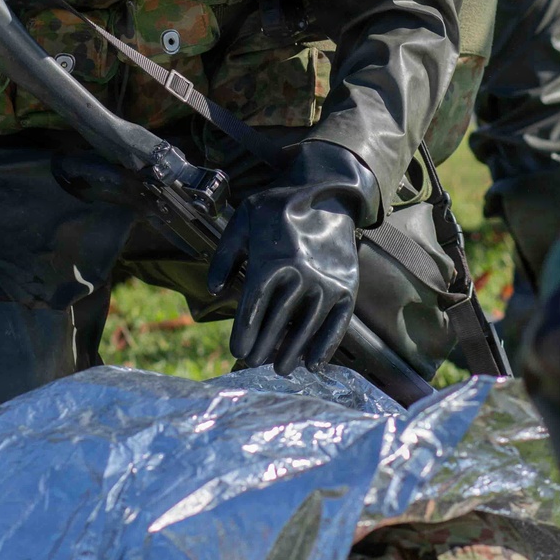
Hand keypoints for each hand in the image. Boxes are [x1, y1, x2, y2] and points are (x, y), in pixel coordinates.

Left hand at [208, 142, 377, 376]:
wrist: (325, 192)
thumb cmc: (278, 207)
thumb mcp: (241, 220)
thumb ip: (223, 256)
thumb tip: (213, 291)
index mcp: (269, 263)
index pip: (252, 310)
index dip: (244, 335)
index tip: (237, 351)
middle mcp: (298, 276)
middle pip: (276, 324)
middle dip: (263, 348)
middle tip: (254, 362)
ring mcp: (325, 282)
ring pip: (305, 328)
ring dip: (292, 352)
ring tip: (281, 368)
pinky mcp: (346, 286)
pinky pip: (335, 323)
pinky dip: (325, 346)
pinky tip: (314, 363)